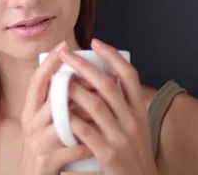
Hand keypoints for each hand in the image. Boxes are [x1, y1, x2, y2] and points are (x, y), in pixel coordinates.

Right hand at [20, 41, 93, 174]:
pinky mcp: (48, 161)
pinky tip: (101, 141)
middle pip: (52, 98)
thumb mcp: (44, 121)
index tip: (63, 45)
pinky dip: (89, 145)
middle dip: (75, 86)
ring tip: (104, 108)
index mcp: (30, 110)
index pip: (37, 81)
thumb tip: (80, 76)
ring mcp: (39, 142)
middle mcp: (31, 123)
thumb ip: (55, 102)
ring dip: (86, 115)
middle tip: (96, 78)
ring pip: (64, 122)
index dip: (49, 62)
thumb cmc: (44, 146)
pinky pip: (73, 149)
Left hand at [59, 38, 157, 174]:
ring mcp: (121, 138)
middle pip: (108, 85)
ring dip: (74, 90)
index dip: (112, 56)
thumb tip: (105, 78)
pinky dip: (72, 120)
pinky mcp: (109, 155)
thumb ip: (123, 105)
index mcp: (139, 111)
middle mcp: (133, 121)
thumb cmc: (135, 155)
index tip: (95, 42)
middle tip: (66, 54)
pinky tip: (60, 112)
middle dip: (84, 66)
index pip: (129, 75)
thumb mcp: (136, 127)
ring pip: (95, 106)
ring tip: (58, 79)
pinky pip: (87, 132)